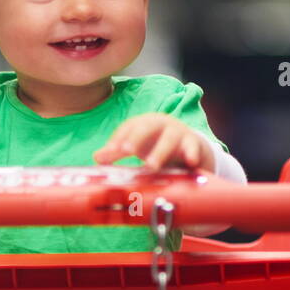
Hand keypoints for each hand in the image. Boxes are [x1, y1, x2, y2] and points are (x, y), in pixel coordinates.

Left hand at [93, 114, 215, 173]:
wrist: (188, 145)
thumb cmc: (155, 144)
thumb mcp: (135, 146)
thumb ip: (116, 151)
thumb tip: (96, 158)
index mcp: (143, 123)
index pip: (127, 128)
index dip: (117, 140)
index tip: (106, 154)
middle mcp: (160, 124)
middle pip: (147, 127)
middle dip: (136, 138)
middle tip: (127, 151)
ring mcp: (177, 132)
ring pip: (169, 139)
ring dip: (160, 152)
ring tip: (151, 166)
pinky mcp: (192, 143)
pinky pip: (192, 147)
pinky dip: (192, 153)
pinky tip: (191, 162)